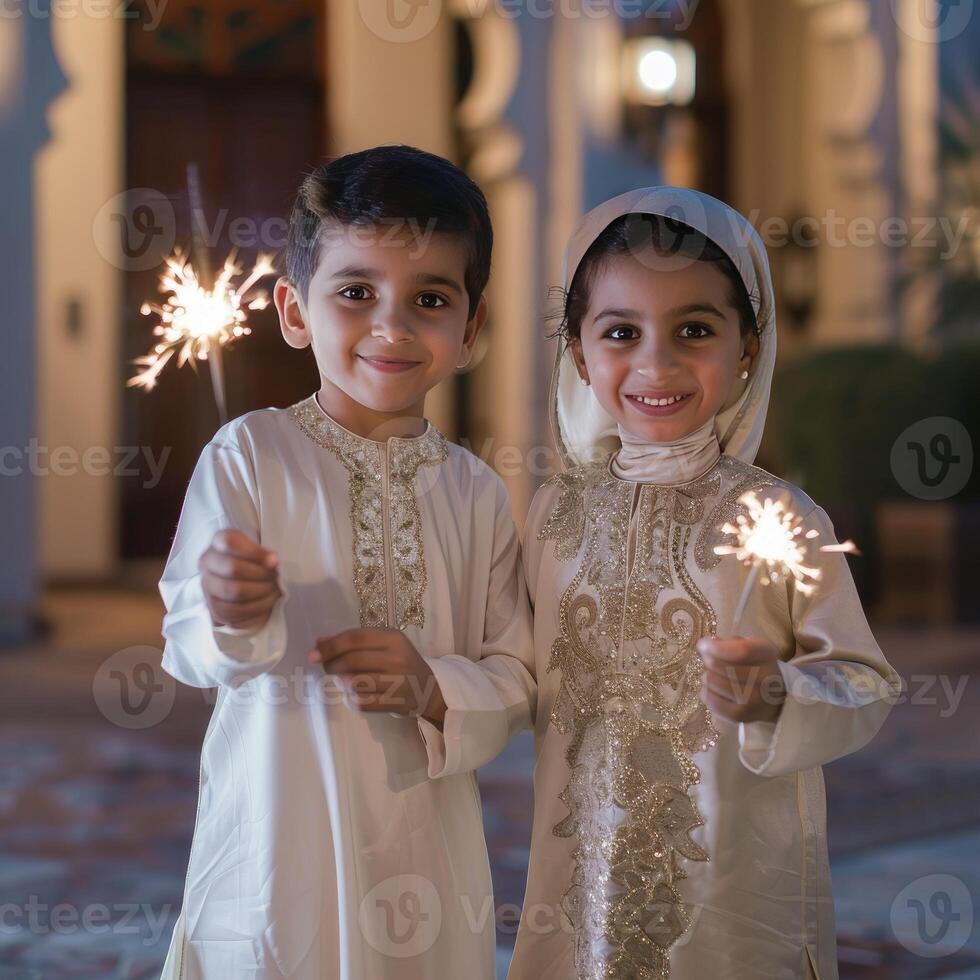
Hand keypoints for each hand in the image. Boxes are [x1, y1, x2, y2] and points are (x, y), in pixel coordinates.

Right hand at [199, 529, 280, 629]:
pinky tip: (266, 606)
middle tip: (276, 578)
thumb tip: (272, 561)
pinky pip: (232, 613)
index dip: (255, 552)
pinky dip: (253, 611)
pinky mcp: (213, 608)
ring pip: (232, 592)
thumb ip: (264, 552)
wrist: (245, 579)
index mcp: (218, 541)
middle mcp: (208, 562)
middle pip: (233, 568)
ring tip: (274, 592)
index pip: (231, 541)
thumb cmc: (255, 560)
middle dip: (261, 575)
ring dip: (260, 594)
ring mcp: (207, 586)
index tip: (274, 560)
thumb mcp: (260, 547)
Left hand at [308, 629, 446, 724]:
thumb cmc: (401, 661)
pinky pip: (362, 702)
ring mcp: (397, 682)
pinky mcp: (395, 703)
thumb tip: (319, 642)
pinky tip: (354, 694)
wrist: (429, 688)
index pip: (355, 638)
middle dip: (331, 664)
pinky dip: (352, 699)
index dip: (331, 645)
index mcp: (394, 638)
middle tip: (326, 666)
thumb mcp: (384, 644)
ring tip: (344, 679)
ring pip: (355, 682)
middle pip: (352, 660)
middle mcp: (397, 658)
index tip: (314, 651)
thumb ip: (354, 641)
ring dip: (342, 682)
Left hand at [696, 635, 785, 723]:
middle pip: (721, 666)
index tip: (702, 645)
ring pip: (713, 682)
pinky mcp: (742, 715)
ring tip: (712, 676)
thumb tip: (706, 646)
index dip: (716, 647)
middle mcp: (766, 677)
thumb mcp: (748, 645)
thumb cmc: (754, 664)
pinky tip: (710, 690)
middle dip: (707, 661)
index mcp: (767, 654)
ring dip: (706, 677)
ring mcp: (754, 699)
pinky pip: (712, 701)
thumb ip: (728, 642)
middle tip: (707, 661)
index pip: (741, 651)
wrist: (772, 697)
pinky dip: (706, 693)